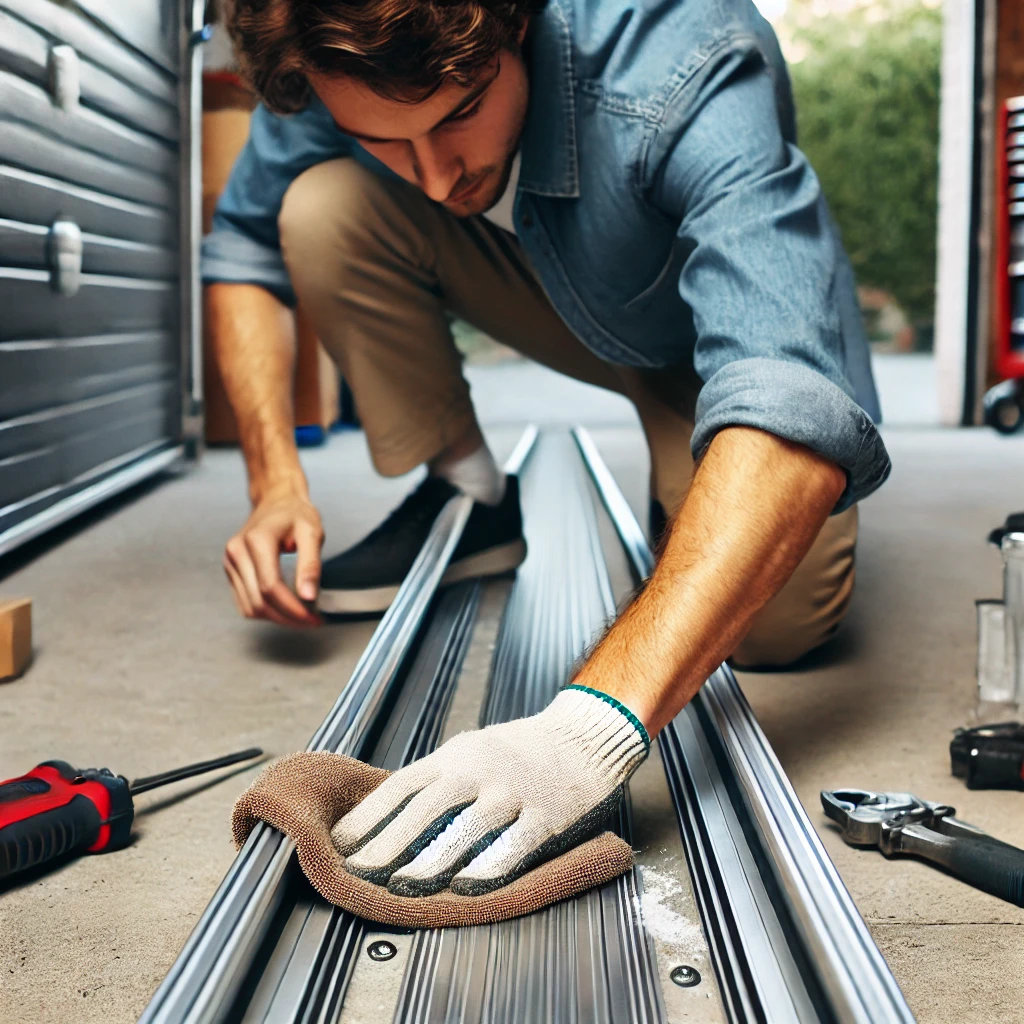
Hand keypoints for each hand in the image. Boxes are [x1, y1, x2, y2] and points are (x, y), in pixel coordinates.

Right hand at [224, 489, 323, 627]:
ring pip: (250, 607)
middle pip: (259, 601)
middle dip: (287, 617)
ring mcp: (230, 562)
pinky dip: (265, 611)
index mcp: (256, 540)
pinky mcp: (231, 571)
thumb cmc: (295, 513)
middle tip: (312, 621)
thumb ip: (311, 565)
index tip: (313, 618)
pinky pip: (245, 602)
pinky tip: (285, 608)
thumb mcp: (312, 533)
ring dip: (276, 618)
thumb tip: (308, 596)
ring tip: (301, 616)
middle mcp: (237, 551)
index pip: (271, 587)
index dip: (292, 608)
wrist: (277, 501)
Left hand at [331, 686, 648, 895]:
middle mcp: (480, 769)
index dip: (369, 816)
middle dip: (388, 841)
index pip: (401, 785)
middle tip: (358, 873)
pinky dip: (491, 866)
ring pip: (468, 825)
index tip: (340, 845)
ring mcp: (514, 790)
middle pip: (426, 805)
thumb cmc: (518, 751)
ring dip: (433, 858)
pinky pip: (516, 843)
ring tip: (404, 886)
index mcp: (455, 756)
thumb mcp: (470, 753)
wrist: (583, 734)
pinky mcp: (548, 813)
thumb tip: (384, 823)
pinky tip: (469, 887)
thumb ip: (434, 783)